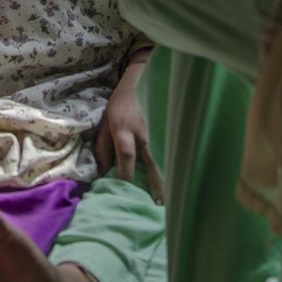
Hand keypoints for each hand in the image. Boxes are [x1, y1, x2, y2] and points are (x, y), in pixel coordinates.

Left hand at [95, 59, 162, 201]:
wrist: (140, 79)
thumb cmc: (119, 105)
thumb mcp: (104, 124)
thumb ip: (102, 148)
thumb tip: (103, 173)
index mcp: (123, 129)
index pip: (126, 154)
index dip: (127, 173)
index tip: (126, 190)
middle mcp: (143, 130)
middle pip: (152, 158)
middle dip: (156, 181)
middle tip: (157, 202)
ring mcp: (158, 128)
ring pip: (166, 155)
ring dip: (169, 176)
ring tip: (171, 197)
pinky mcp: (168, 126)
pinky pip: (172, 148)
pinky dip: (175, 164)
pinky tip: (179, 178)